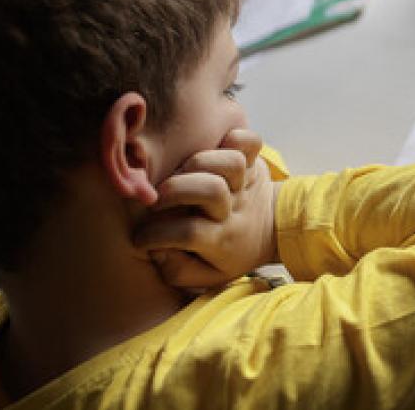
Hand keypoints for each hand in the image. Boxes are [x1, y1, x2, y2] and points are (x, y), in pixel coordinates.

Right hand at [134, 129, 281, 288]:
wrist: (274, 230)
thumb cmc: (230, 252)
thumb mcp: (206, 275)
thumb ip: (178, 270)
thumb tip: (155, 251)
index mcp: (222, 240)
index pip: (189, 234)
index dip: (155, 235)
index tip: (139, 239)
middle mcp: (235, 209)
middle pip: (211, 190)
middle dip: (175, 190)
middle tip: (157, 199)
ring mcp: (246, 183)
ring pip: (231, 162)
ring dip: (201, 162)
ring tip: (185, 172)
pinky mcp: (253, 162)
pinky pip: (249, 142)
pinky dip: (234, 139)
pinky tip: (216, 148)